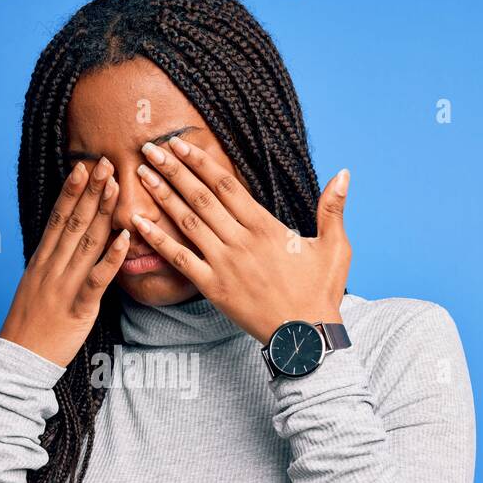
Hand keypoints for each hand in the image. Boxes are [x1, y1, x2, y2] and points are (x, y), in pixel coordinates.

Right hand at [0, 157, 128, 366]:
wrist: (19, 360)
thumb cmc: (30, 326)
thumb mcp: (36, 288)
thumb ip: (51, 265)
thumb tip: (65, 245)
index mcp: (40, 261)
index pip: (57, 219)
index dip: (70, 192)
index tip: (82, 167)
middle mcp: (50, 268)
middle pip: (73, 223)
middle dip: (90, 191)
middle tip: (104, 162)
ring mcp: (63, 286)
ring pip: (85, 242)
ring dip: (102, 212)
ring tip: (115, 186)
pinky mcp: (77, 307)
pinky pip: (97, 278)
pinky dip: (112, 256)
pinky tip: (124, 237)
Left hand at [128, 136, 351, 344]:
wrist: (304, 337)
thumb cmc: (320, 292)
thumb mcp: (335, 247)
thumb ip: (333, 209)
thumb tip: (345, 173)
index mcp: (266, 227)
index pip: (227, 185)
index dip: (201, 162)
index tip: (180, 145)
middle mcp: (241, 241)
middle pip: (201, 197)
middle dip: (173, 170)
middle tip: (150, 149)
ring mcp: (224, 264)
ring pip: (187, 222)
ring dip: (162, 196)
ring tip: (141, 175)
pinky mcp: (213, 287)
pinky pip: (179, 259)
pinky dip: (157, 240)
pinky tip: (137, 224)